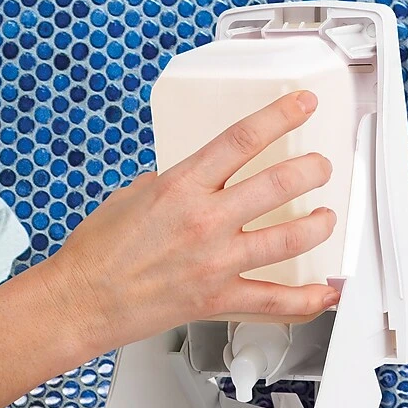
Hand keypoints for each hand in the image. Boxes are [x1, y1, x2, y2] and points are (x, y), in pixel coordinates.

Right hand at [52, 90, 339, 349]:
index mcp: (181, 187)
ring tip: (325, 218)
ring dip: (318, 224)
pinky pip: (274, 301)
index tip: (302, 106)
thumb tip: (192, 181)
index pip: (244, 139)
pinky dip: (305, 299)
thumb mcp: (129, 197)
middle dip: (313, 170)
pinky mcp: (217, 298)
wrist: (82, 301)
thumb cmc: (96, 253)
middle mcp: (204, 221)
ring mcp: (216, 261)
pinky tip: (324, 292)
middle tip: (320, 168)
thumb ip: (169, 184)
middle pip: (279, 184)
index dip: (282, 116)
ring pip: (289, 238)